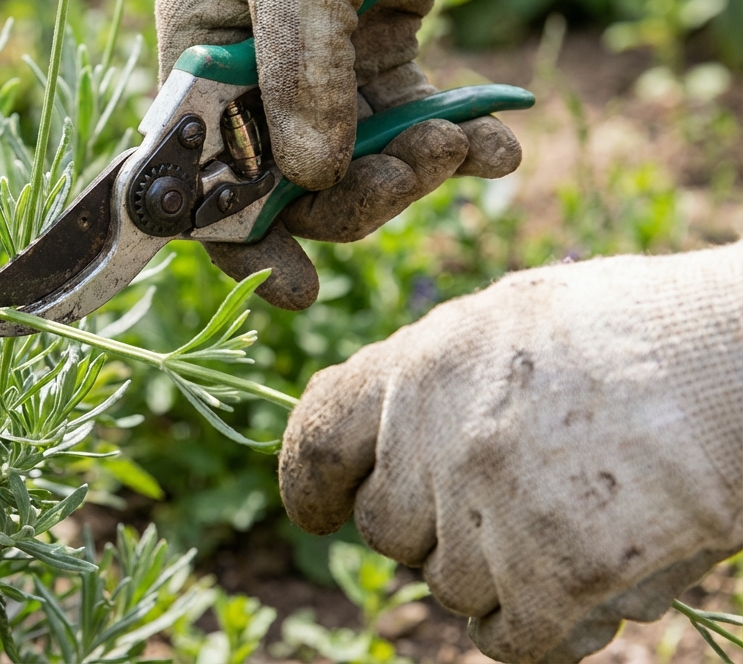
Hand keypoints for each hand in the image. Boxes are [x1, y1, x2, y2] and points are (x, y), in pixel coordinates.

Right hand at [156, 0, 521, 308]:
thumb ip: (298, 70)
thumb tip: (315, 179)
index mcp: (200, 53)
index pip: (203, 170)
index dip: (240, 236)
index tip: (293, 285)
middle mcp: (253, 76)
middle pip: (288, 185)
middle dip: (350, 198)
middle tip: (410, 175)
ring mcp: (321, 75)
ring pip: (355, 168)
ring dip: (411, 173)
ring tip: (459, 144)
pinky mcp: (384, 61)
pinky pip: (413, 128)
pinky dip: (458, 145)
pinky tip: (495, 146)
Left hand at [278, 243, 742, 661]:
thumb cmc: (646, 333)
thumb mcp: (514, 321)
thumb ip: (439, 383)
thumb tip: (388, 448)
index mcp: (419, 366)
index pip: (317, 439)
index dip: (309, 483)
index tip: (318, 511)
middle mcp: (437, 440)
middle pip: (387, 530)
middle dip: (430, 530)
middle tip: (505, 505)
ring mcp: (491, 512)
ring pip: (449, 587)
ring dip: (497, 576)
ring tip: (575, 525)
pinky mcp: (553, 579)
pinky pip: (507, 640)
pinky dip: (538, 629)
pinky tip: (584, 598)